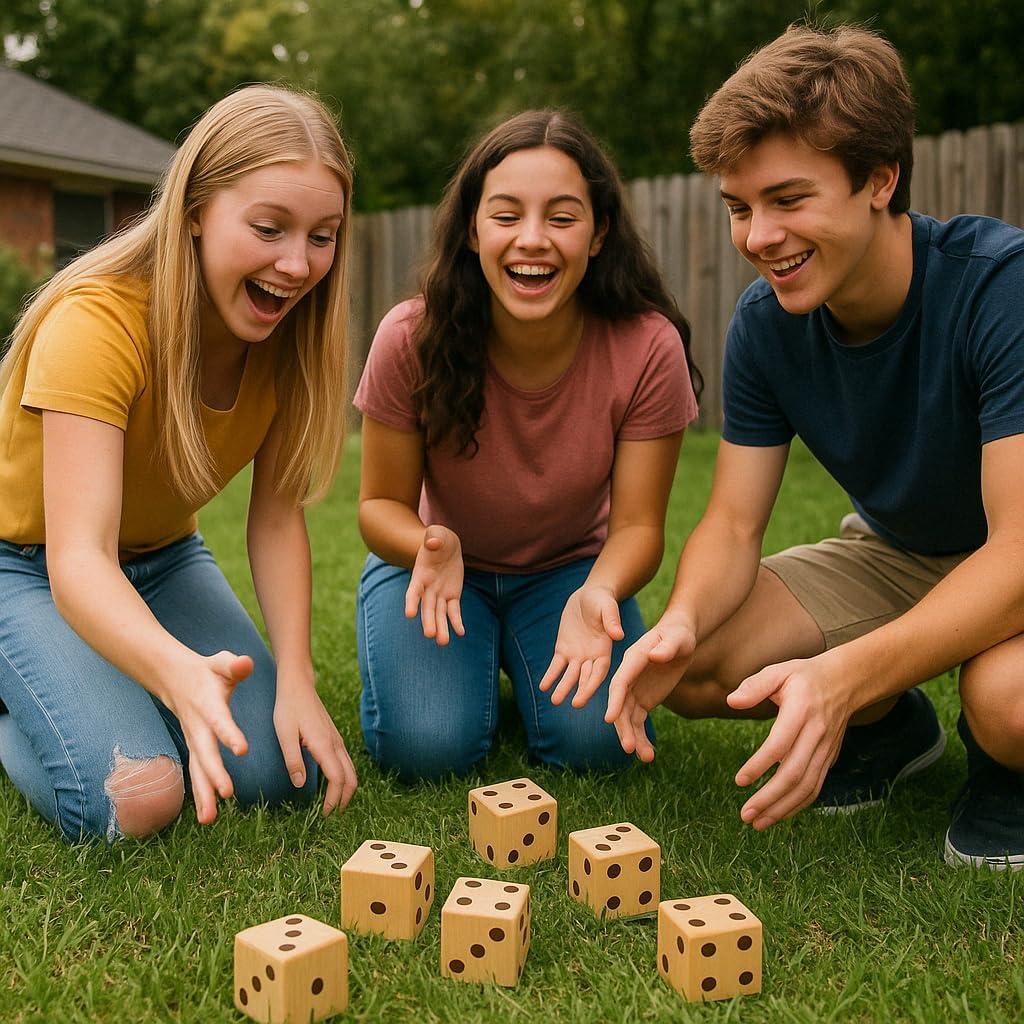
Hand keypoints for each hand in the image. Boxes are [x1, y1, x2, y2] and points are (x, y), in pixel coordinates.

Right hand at [160, 650, 251, 825]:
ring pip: (197, 771)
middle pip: (205, 754)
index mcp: (209, 706)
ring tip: (210, 819)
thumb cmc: (208, 671)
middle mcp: (198, 728)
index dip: (230, 734)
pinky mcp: (194, 751)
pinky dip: (201, 796)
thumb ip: (235, 665)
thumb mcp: (221, 663)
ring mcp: (194, 742)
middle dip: (215, 774)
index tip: (242, 749)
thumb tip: (245, 663)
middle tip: (227, 792)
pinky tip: (208, 818)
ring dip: (204, 794)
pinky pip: (196, 776)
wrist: (175, 679)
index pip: (220, 721)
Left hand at [274, 683, 357, 815]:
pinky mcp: (334, 737)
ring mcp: (337, 740)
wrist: (298, 685)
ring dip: (346, 789)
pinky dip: (344, 778)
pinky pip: (346, 762)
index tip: (323, 814)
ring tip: (333, 804)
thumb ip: (292, 760)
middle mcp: (335, 743)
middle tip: (331, 815)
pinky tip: (332, 783)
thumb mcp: (284, 734)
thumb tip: (301, 785)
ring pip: (351, 770)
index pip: (337, 779)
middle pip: (351, 778)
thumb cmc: (288, 709)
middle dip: (345, 799)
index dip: (333, 800)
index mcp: (324, 745)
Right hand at [405, 524, 465, 645]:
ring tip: (443, 642)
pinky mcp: (452, 596)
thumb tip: (432, 542)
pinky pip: (454, 611)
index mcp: (420, 574)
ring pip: (439, 613)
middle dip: (428, 621)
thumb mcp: (436, 533)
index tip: (409, 615)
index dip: (411, 602)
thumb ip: (432, 537)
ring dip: (441, 627)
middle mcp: (428, 588)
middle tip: (429, 635)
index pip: (413, 591)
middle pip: (427, 607)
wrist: (446, 544)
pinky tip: (461, 633)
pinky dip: (456, 621)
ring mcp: (439, 593)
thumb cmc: (438, 537)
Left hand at [539, 586, 623, 707]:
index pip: (599, 672)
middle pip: (585, 678)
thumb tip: (618, 636)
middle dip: (579, 691)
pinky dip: (550, 676)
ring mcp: (577, 655)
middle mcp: (591, 657)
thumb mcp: (607, 607)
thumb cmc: (602, 601)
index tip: (586, 696)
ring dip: (563, 687)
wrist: (588, 595)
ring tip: (554, 700)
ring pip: (569, 675)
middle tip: (573, 704)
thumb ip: (612, 621)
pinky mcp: (563, 649)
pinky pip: (556, 665)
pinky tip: (543, 687)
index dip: (592, 685)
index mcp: (604, 650)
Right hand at [603, 619, 696, 762]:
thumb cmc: (677, 635)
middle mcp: (628, 678)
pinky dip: (642, 737)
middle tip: (629, 748)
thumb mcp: (676, 639)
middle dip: (623, 727)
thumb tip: (653, 656)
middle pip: (620, 705)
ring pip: (628, 718)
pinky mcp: (643, 700)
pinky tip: (649, 754)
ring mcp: (634, 691)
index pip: (620, 683)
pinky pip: (638, 722)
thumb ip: (665, 647)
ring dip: (634, 737)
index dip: (614, 701)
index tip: (610, 719)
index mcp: (632, 661)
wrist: (679, 638)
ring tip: (646, 757)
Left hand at [728, 655, 851, 829]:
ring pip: (806, 787)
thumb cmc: (803, 677)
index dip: (760, 765)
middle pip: (794, 774)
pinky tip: (777, 815)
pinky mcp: (829, 759)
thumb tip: (731, 701)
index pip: (780, 744)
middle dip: (769, 798)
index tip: (740, 781)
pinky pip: (815, 788)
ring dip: (782, 808)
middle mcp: (816, 734)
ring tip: (757, 823)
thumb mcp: (778, 671)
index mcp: (801, 712)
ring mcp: (825, 750)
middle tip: (745, 814)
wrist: (845, 682)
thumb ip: (755, 686)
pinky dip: (797, 805)